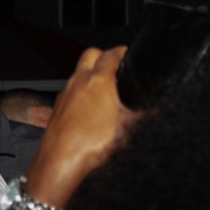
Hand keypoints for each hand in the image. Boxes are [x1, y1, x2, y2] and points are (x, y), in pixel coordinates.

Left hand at [24, 46, 133, 207]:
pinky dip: (79, 91)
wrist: (61, 158)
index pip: (111, 54)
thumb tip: (152, 109)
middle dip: (103, 55)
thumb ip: (141, 114)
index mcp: (98, 80)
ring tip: (102, 87)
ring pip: (77, 73)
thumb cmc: (90, 143)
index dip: (121, 51)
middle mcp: (79, 81)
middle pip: (90, 54)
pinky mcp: (57, 106)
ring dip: (89, 74)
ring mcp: (65, 93)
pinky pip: (69, 91)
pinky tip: (87, 107)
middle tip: (114, 64)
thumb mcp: (127, 127)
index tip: (126, 53)